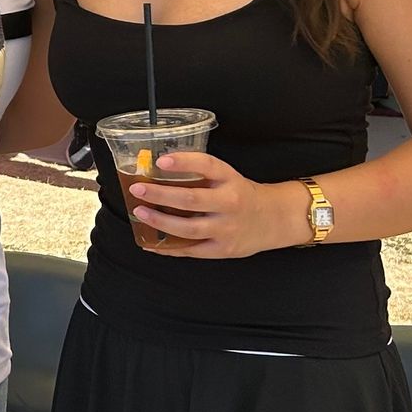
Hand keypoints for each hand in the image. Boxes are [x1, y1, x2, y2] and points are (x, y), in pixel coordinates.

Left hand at [125, 151, 309, 258]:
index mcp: (230, 180)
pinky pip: (191, 250)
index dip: (184, 162)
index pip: (207, 166)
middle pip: (191, 200)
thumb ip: (200, 174)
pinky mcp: (222, 249)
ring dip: (160, 222)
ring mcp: (226, 229)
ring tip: (140, 213)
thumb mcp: (227, 178)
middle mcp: (230, 203)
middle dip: (160, 195)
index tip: (161, 161)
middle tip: (138, 189)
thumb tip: (157, 171)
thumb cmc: (241, 195)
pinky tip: (150, 242)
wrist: (273, 220)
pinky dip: (168, 247)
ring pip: (188, 228)